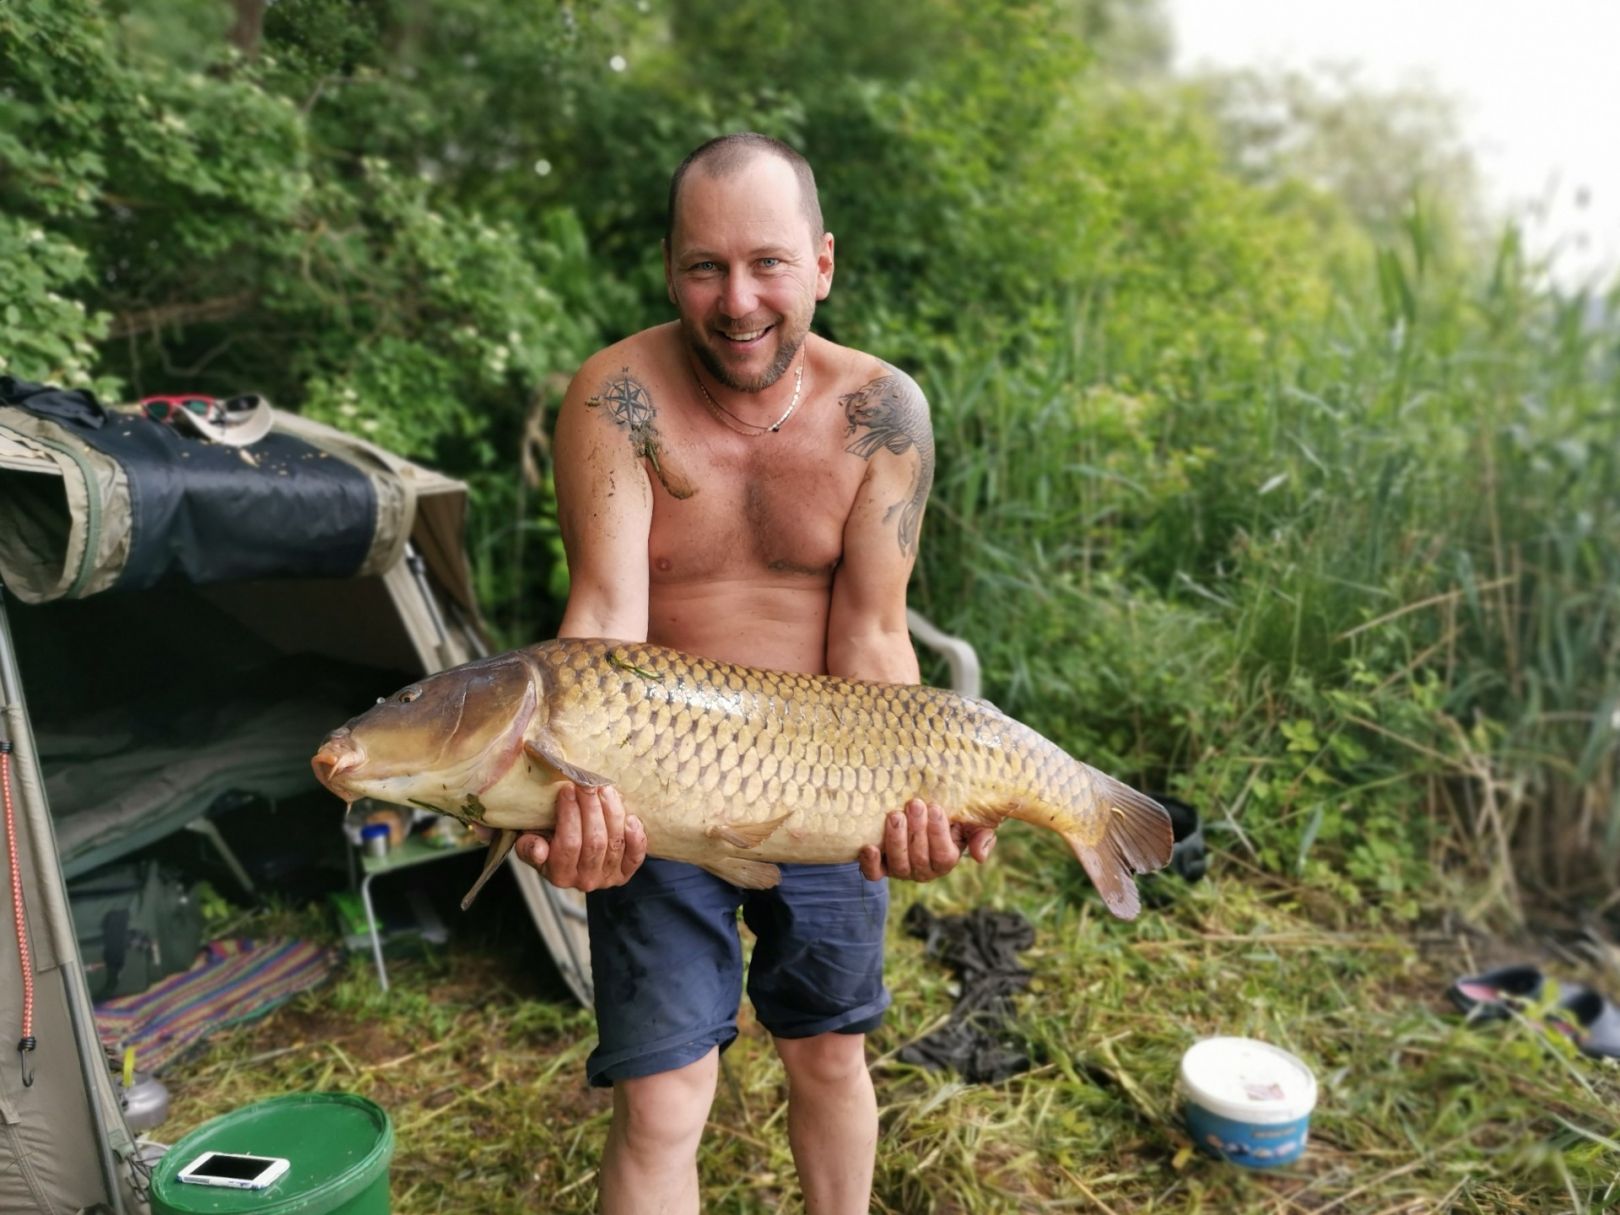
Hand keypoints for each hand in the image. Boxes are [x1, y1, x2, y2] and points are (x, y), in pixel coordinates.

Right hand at [513, 783, 646, 891]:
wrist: (572, 853)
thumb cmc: (548, 841)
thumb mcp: (531, 842)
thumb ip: (528, 846)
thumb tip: (538, 849)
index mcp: (559, 875)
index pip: (568, 844)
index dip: (570, 814)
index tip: (568, 788)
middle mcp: (585, 881)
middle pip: (594, 842)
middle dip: (592, 808)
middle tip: (588, 784)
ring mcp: (607, 878)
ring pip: (614, 843)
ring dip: (612, 812)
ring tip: (605, 789)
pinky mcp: (625, 872)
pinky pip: (636, 856)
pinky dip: (636, 837)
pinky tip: (630, 817)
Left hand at [858, 798, 995, 882]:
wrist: (920, 815)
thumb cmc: (950, 818)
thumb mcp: (972, 823)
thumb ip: (982, 836)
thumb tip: (979, 857)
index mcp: (946, 861)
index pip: (943, 854)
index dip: (939, 832)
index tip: (935, 808)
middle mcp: (923, 871)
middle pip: (920, 858)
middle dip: (917, 830)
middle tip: (915, 805)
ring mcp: (901, 870)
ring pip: (899, 864)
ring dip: (896, 840)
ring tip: (895, 815)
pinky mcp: (880, 867)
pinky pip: (874, 873)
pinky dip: (870, 863)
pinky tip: (869, 847)